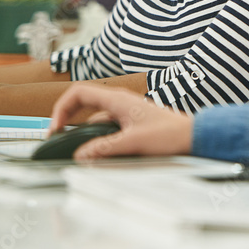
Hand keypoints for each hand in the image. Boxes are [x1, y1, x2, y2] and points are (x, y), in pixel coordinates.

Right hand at [49, 84, 193, 158]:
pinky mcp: (130, 124)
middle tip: (58, 139)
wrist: (194, 138)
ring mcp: (124, 113)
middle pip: (83, 106)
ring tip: (77, 151)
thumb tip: (81, 155)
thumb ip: (105, 149)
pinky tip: (99, 154)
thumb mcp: (133, 143)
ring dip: (85, 134)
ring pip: (95, 121)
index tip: (55, 127)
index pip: (78, 93)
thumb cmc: (170, 134)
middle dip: (68, 121)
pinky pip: (106, 129)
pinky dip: (98, 140)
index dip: (61, 108)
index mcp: (117, 100)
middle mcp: (119, 103)